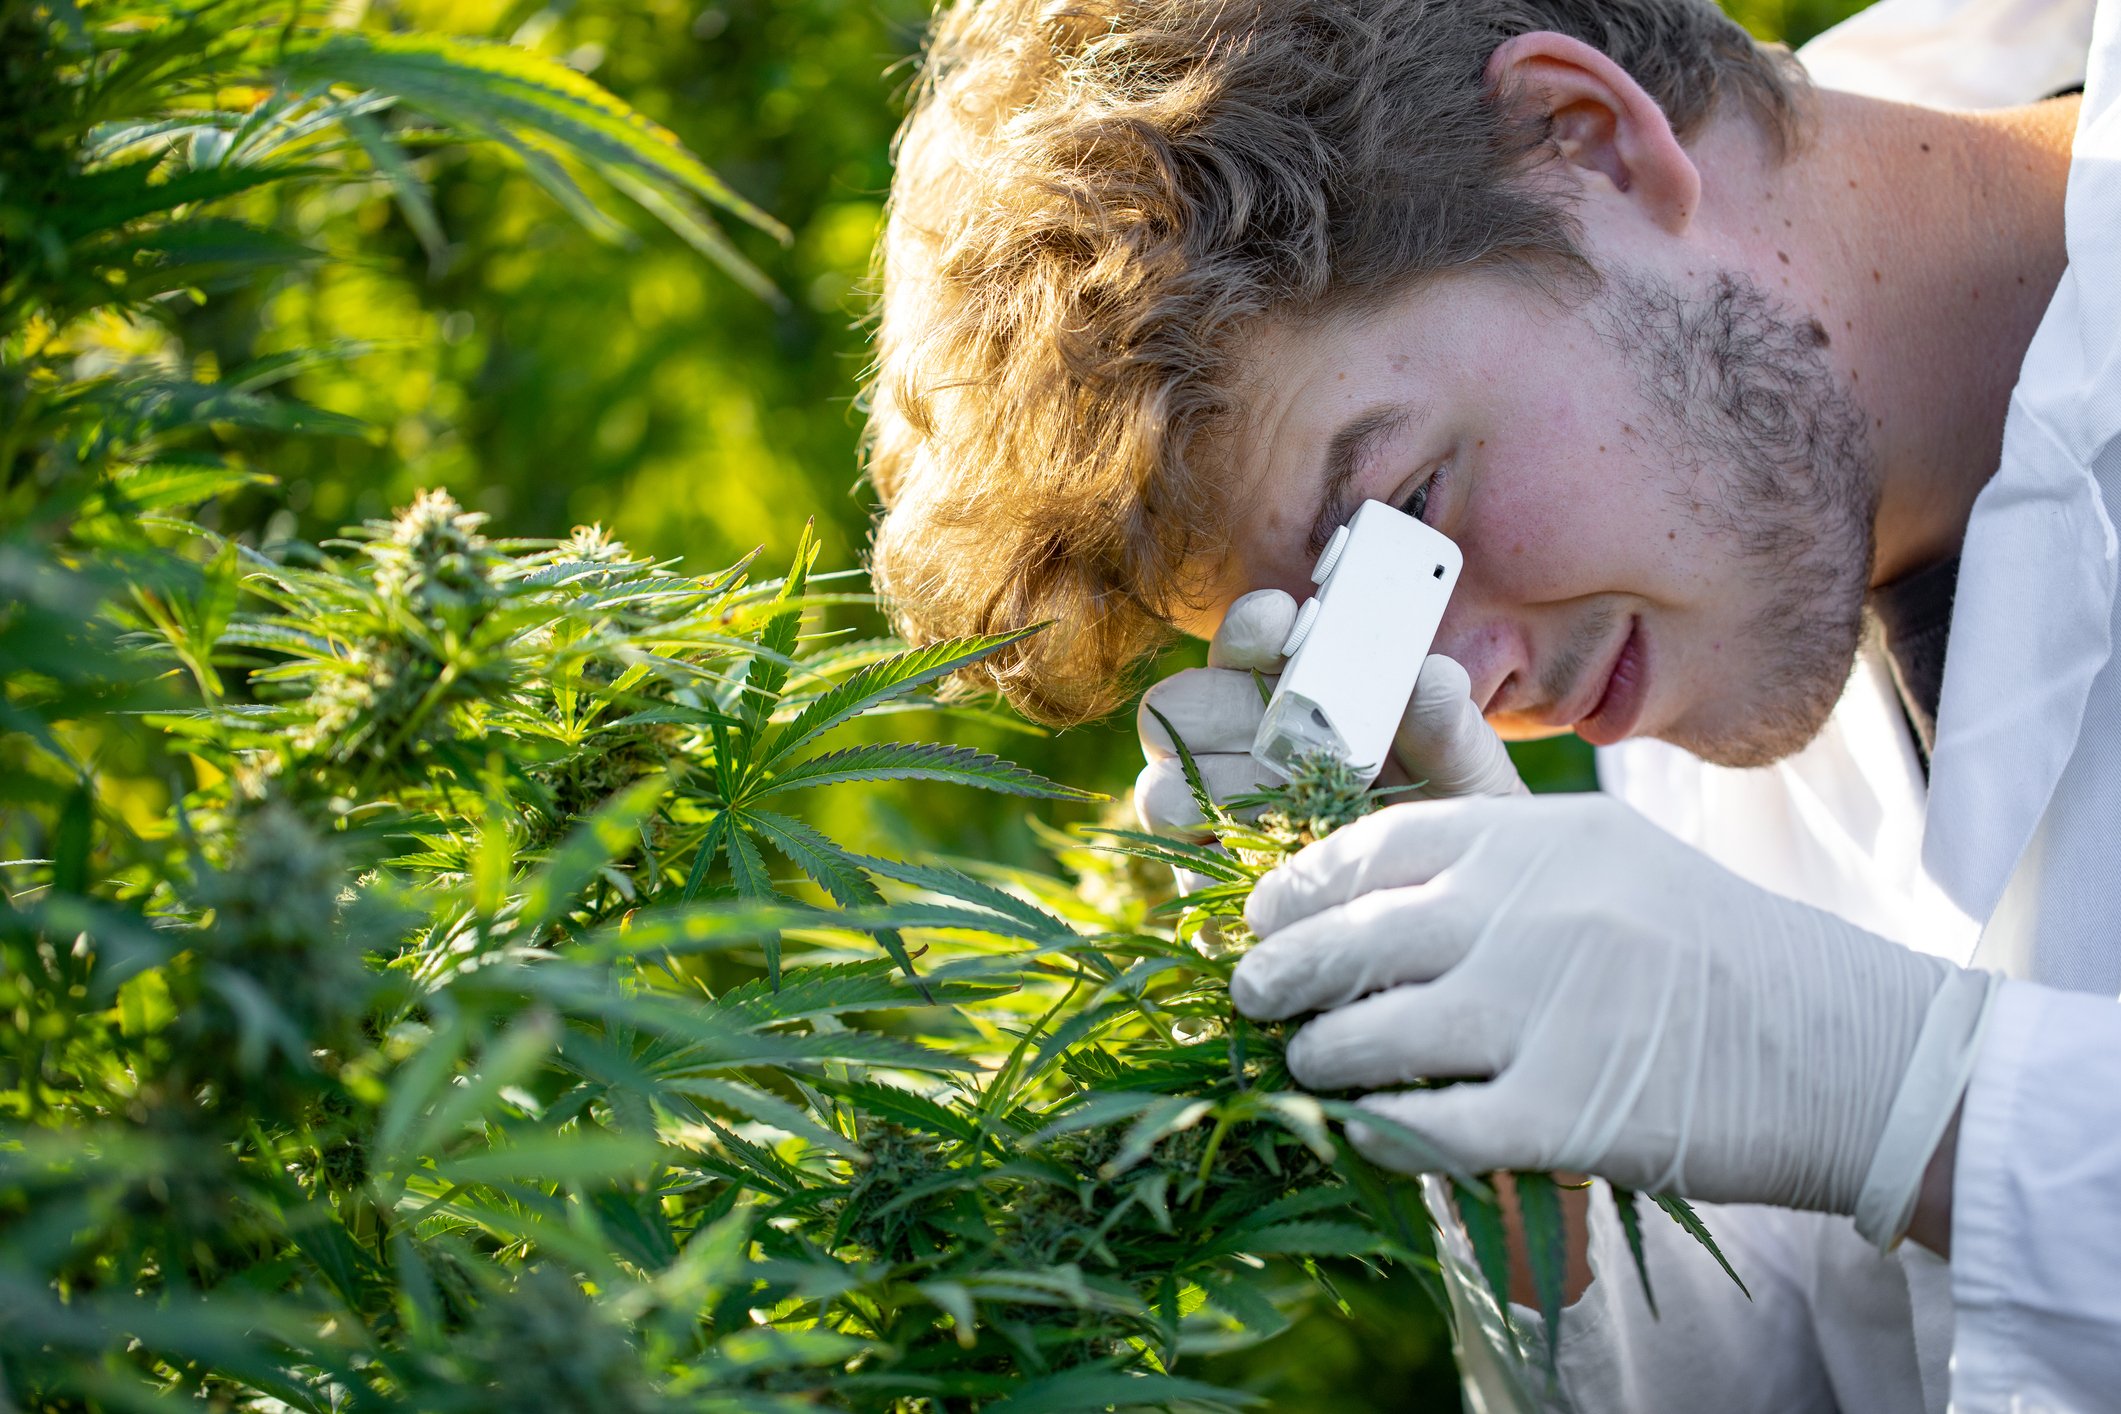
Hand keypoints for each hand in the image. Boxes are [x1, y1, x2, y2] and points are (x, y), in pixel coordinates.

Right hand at [1135, 593, 1523, 844]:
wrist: (1443, 902)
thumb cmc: (1447, 815)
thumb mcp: (1463, 769)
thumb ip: (1445, 723)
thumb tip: (1432, 675)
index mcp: (1287, 690)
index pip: (1246, 641)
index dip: (1252, 629)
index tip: (1284, 624)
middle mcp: (1234, 742)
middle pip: (1176, 710)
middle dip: (1214, 716)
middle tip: (1274, 740)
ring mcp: (1211, 813)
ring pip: (1160, 792)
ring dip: (1209, 798)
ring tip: (1275, 808)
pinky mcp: (1209, 880)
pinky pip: (1186, 871)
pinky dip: (1222, 872)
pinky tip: (1276, 873)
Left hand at [1230, 794, 1996, 1244]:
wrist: (1843, 1048)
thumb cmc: (1708, 945)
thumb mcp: (1601, 852)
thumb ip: (1488, 839)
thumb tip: (1362, 842)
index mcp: (1533, 840)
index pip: (1374, 848)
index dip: (1299, 887)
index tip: (1261, 915)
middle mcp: (1525, 915)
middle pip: (1351, 943)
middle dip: (1279, 974)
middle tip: (1249, 994)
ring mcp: (1540, 1015)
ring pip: (1368, 1038)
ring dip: (1319, 1058)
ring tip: (1308, 1063)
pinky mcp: (1560, 1117)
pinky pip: (1422, 1128)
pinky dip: (1377, 1131)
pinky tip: (1363, 1129)